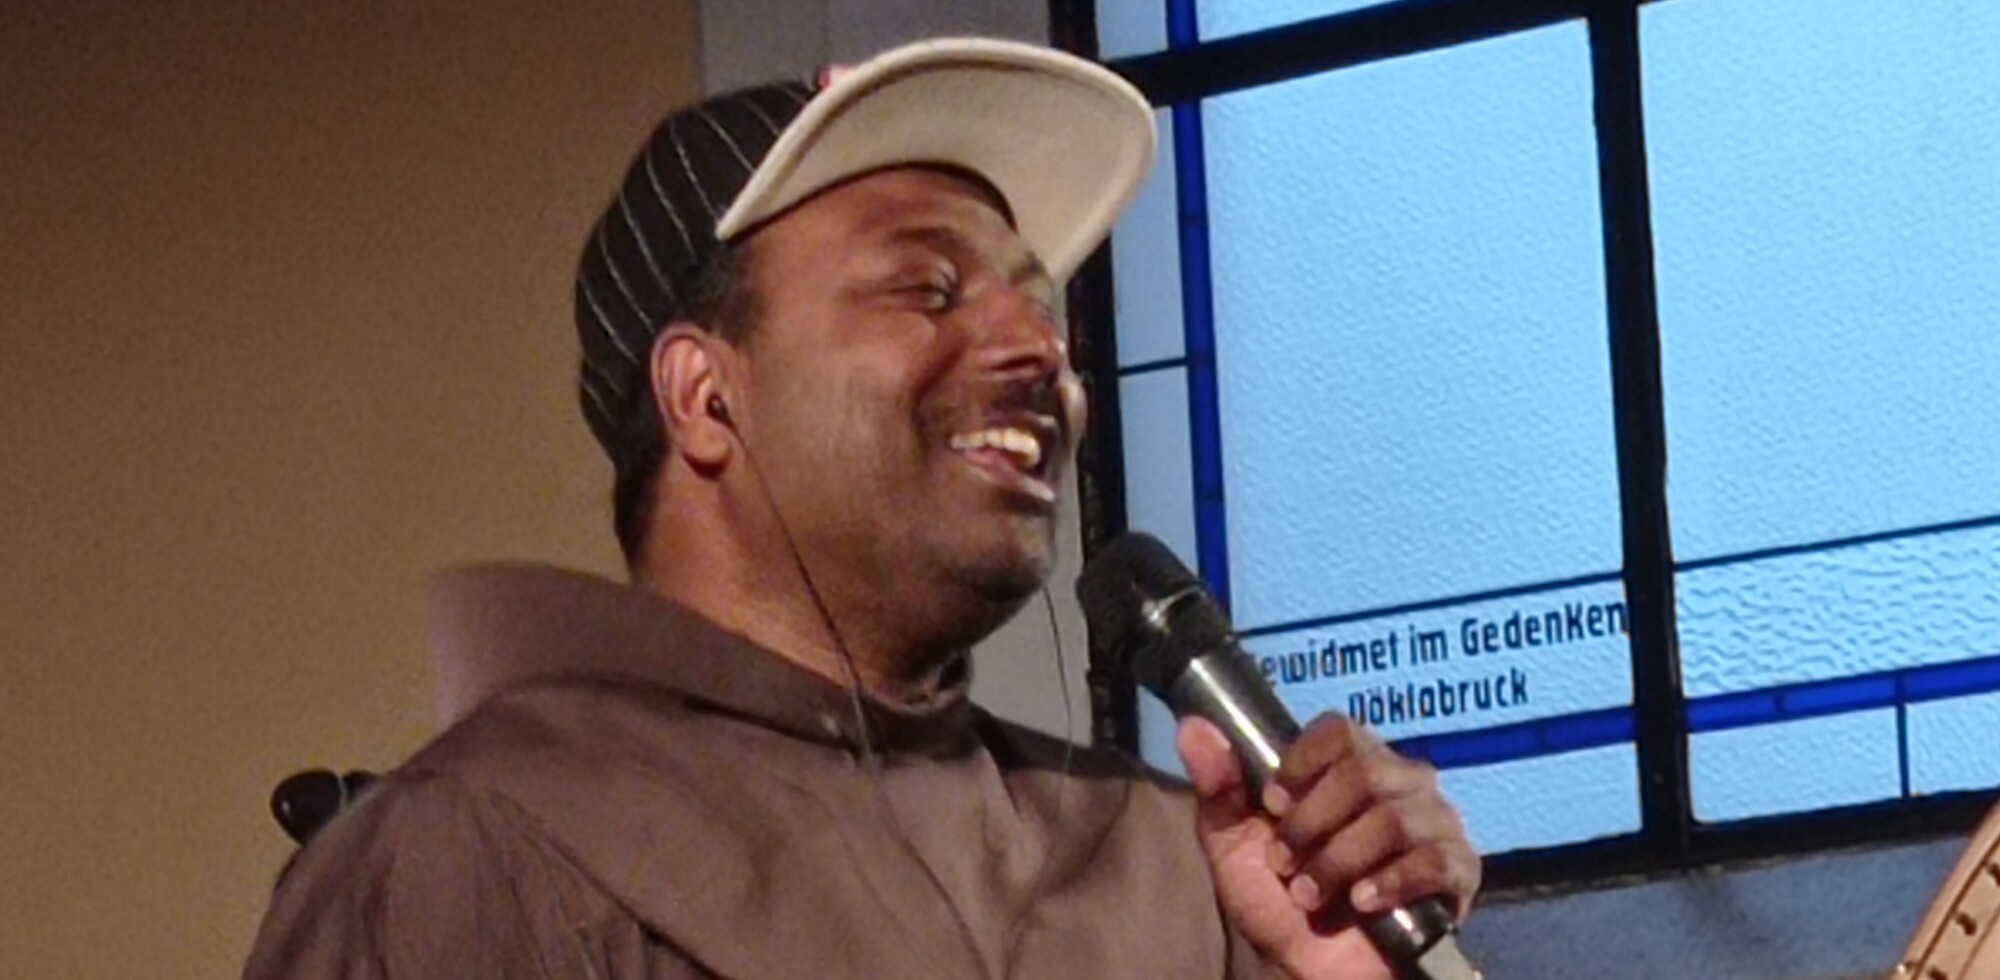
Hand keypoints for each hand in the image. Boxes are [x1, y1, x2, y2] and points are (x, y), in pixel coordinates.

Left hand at [1178, 714, 1479, 978]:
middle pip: (1364, 771)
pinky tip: (1363, 903)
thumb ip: (1217, 788)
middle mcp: (1402, 782)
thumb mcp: (1234, 847)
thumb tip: (1192, 727)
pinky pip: (1435, 860)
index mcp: (1351, 765)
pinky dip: (1391, 881)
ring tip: (1313, 896)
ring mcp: (1436, 823)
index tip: (1273, 806)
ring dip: (1339, 861)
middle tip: (1288, 865)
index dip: (1300, 765)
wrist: (1315, 973)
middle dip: (1313, 824)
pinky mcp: (1460, 870)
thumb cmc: (1280, 903)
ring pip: (1392, 818)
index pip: (1338, 730)